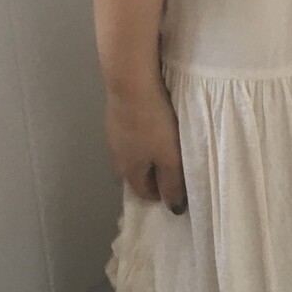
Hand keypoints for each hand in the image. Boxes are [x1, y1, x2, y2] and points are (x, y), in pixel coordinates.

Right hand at [104, 53, 187, 212]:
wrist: (131, 82)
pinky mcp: (115, 115)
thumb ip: (172, 183)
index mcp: (128, 170)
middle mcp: (116, 156)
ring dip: (148, 154)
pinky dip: (143, 135)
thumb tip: (173, 209)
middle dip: (153, 175)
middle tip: (174, 167)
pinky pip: (131, 134)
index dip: (161, 195)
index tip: (178, 188)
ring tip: (166, 144)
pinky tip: (154, 124)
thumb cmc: (154, 123)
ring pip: (133, 153)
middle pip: (136, 174)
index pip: (143, 194)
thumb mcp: (170, 156)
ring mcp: (113, 134)